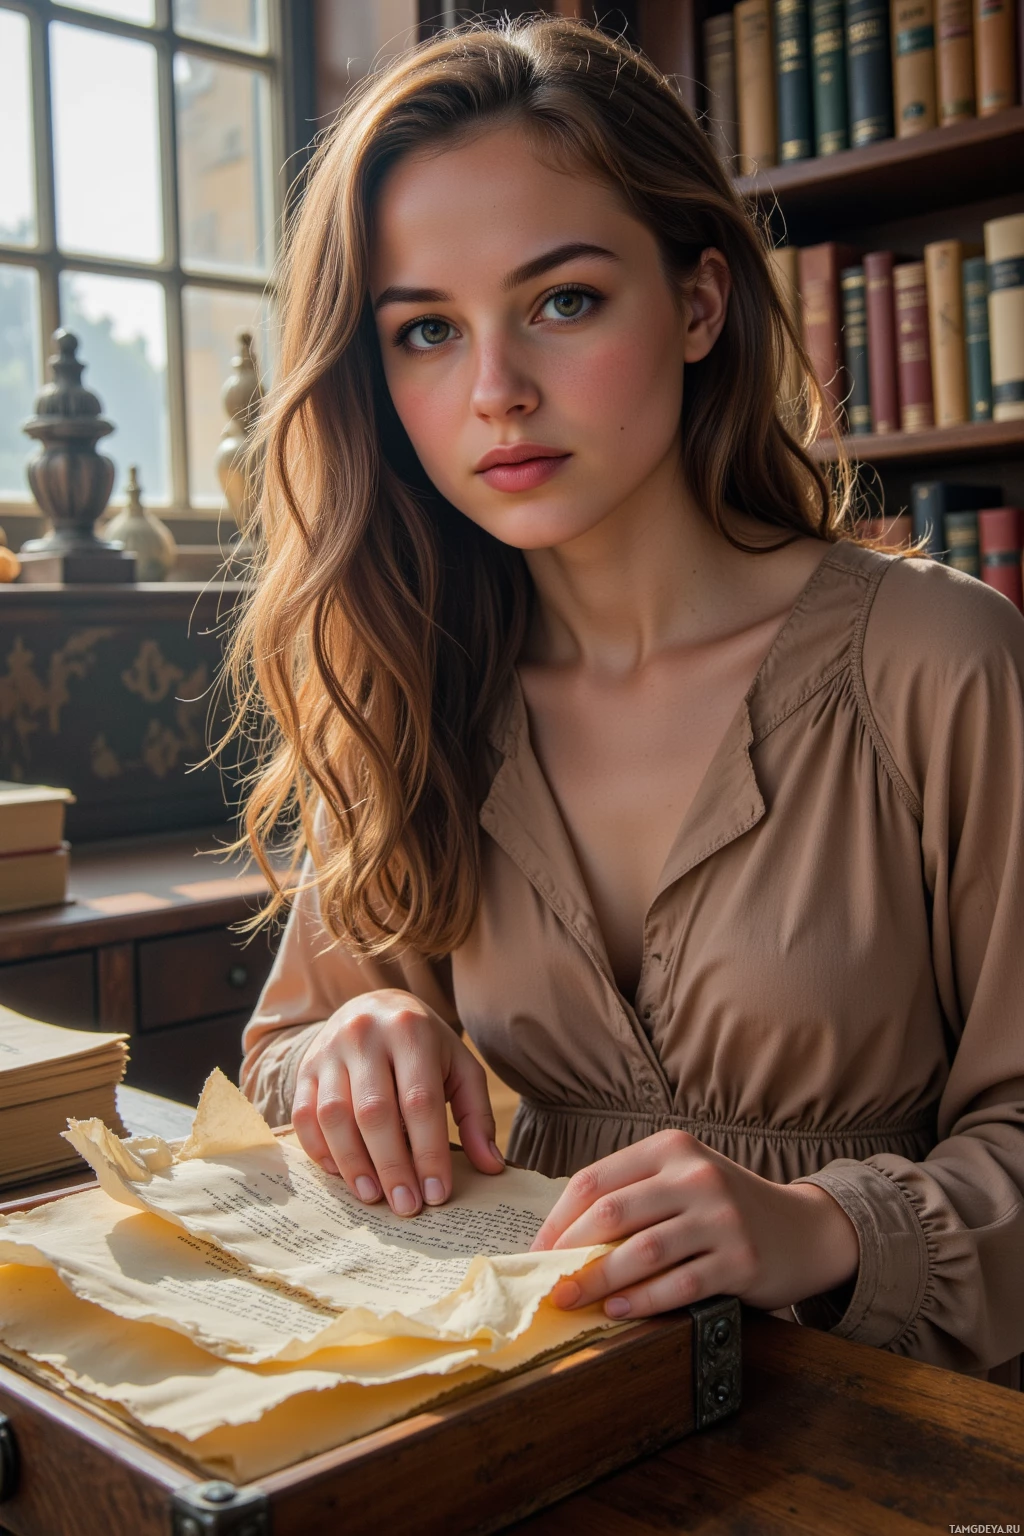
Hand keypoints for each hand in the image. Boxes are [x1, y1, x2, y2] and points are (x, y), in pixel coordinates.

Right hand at [291, 989, 503, 1216]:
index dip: (428, 1152)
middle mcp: (365, 1035)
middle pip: (375, 1111)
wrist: (374, 1007)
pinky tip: (341, 1174)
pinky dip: (319, 1149)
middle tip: (406, 1206)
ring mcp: (329, 1049)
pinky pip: (303, 1114)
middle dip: (391, 1165)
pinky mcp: (305, 1067)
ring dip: (353, 1163)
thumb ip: (475, 1114)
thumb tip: (490, 1167)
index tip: (436, 1194)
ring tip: (372, 1197)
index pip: (420, 1101)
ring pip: (334, 1115)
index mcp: (411, 1031)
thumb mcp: (459, 1066)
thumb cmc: (424, 1045)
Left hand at [530, 1129, 858, 1318]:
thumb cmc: (725, 1208)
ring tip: (574, 1301)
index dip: (558, 1219)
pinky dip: (643, 1301)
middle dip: (571, 1254)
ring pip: (642, 1252)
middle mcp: (696, 1176)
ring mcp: (721, 1217)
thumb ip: (632, 1195)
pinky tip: (620, 1311)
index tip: (537, 1251)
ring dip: (599, 1281)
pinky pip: (679, 1284)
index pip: (595, 1180)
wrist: (803, 1230)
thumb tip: (561, 1238)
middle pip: (612, 1214)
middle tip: (548, 1284)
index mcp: (671, 1149)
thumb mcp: (682, 1180)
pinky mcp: (741, 1259)